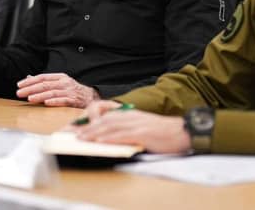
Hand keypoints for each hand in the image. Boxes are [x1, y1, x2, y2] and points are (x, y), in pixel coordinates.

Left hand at [16, 73, 99, 106]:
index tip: (19, 85)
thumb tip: (28, 78)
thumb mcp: (60, 84)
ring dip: (40, 95)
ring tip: (29, 98)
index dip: (30, 81)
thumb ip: (45, 82)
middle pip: (45, 85)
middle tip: (19, 93)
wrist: (91, 97)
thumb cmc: (72, 91)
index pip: (42, 77)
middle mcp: (65, 82)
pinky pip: (63, 100)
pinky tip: (46, 103)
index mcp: (60, 77)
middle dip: (30, 88)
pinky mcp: (74, 100)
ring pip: (52, 92)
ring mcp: (70, 91)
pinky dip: (54, 101)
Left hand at [76, 109, 190, 153]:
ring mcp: (137, 124)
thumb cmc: (164, 133)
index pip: (105, 114)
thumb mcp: (143, 127)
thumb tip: (110, 137)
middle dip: (86, 126)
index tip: (76, 127)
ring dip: (93, 132)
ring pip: (109, 126)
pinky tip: (100, 141)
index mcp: (130, 114)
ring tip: (80, 138)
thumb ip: (127, 129)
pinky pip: (122, 135)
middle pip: (103, 119)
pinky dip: (109, 138)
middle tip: (71, 133)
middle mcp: (131, 116)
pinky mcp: (142, 133)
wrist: (184, 131)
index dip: (89, 120)